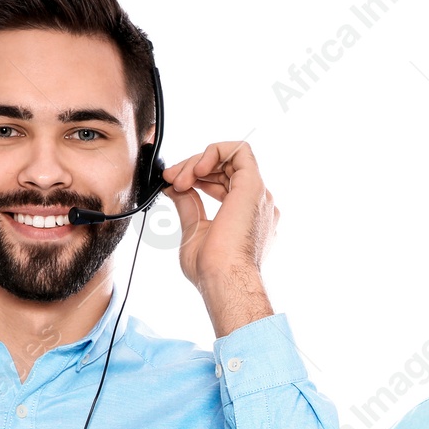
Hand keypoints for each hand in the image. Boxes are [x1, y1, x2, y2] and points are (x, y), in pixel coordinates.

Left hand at [160, 141, 275, 336]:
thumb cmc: (212, 268)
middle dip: (192, 169)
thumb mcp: (194, 231)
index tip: (173, 185)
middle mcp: (257, 205)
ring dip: (197, 162)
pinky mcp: (254, 185)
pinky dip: (214, 152)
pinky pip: (239, 150)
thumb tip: (174, 188)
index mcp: (248, 218)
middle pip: (225, 170)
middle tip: (170, 179)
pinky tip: (196, 168)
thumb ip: (189, 206)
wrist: (223, 278)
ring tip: (177, 179)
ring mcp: (258, 195)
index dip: (197, 179)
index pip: (224, 185)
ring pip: (229, 158)